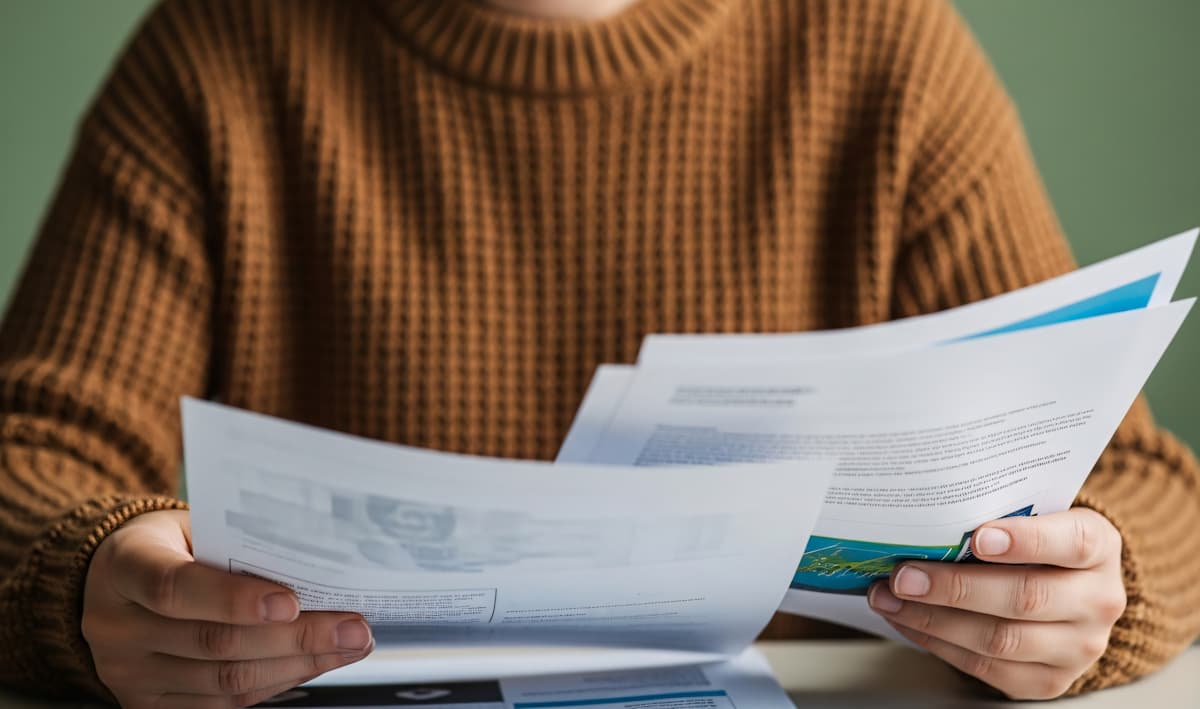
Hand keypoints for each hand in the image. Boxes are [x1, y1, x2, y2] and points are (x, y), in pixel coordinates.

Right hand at [83, 510, 373, 707]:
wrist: (110, 582)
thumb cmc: (171, 544)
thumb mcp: (191, 526)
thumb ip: (238, 543)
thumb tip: (320, 561)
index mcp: (125, 565)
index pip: (173, 586)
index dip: (233, 598)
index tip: (291, 601)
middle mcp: (117, 626)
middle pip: (213, 642)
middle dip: (296, 637)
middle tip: (353, 627)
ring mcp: (128, 673)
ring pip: (225, 681)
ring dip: (298, 664)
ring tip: (349, 646)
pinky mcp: (146, 704)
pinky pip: (223, 704)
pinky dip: (277, 683)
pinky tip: (314, 663)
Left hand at [867, 508, 1126, 699]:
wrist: (1069, 590)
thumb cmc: (1036, 542)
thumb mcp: (1034, 516)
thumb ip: (996, 514)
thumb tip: (925, 518)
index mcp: (1098, 546)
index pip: (1070, 542)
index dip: (1025, 541)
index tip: (978, 538)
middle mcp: (1098, 600)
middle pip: (1024, 597)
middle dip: (955, 587)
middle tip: (903, 576)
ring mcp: (1078, 647)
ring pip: (1000, 639)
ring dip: (934, 619)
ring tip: (890, 599)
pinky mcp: (1048, 681)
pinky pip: (985, 668)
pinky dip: (937, 643)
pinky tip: (906, 620)